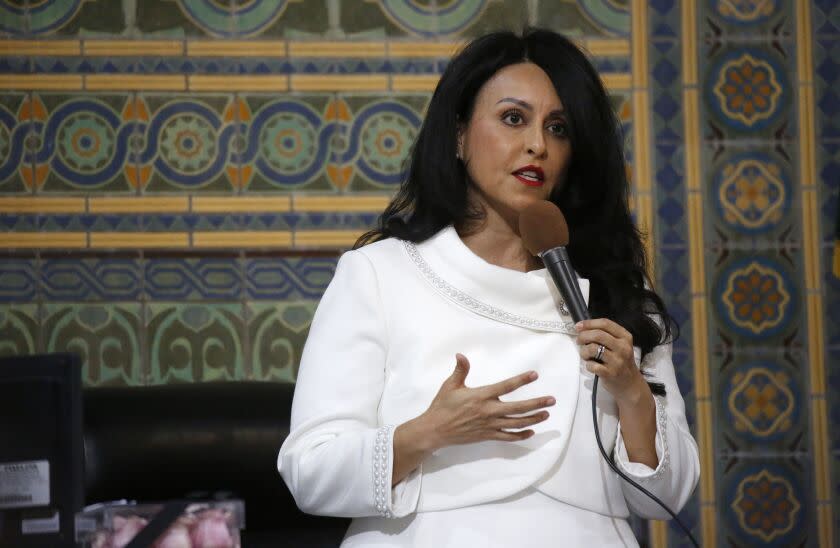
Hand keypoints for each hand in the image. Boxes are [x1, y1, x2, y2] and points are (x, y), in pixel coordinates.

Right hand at [419, 353, 554, 450]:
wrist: (435, 430)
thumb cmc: (442, 406)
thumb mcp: (450, 385)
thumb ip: (460, 370)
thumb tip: (461, 355)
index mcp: (480, 396)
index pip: (505, 386)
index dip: (521, 380)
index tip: (534, 375)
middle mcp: (488, 411)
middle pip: (518, 408)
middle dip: (536, 404)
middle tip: (551, 400)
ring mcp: (489, 425)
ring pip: (516, 423)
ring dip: (533, 419)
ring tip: (546, 414)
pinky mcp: (487, 436)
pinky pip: (508, 437)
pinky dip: (520, 435)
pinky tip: (531, 432)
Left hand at [575, 318, 648, 405]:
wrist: (630, 384)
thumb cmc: (620, 361)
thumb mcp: (619, 345)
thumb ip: (605, 335)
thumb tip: (582, 328)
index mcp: (625, 337)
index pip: (605, 323)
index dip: (589, 323)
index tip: (579, 326)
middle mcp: (623, 347)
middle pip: (598, 334)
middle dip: (583, 336)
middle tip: (579, 341)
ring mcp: (617, 361)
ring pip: (593, 348)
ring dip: (584, 351)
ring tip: (585, 355)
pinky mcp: (611, 373)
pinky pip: (592, 365)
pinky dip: (588, 364)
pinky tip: (591, 365)